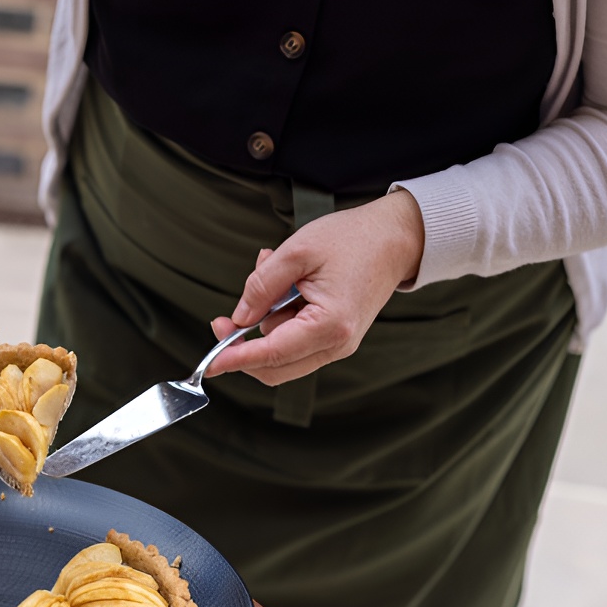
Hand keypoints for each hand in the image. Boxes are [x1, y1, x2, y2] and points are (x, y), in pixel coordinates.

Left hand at [204, 190, 424, 384]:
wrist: (395, 238)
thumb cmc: (352, 240)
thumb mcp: (296, 252)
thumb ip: (261, 286)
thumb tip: (239, 319)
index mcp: (329, 325)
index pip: (272, 355)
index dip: (236, 359)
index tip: (210, 364)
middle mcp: (337, 345)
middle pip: (275, 368)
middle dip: (243, 348)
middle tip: (223, 320)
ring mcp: (338, 345)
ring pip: (283, 356)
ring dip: (265, 324)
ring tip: (273, 274)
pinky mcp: (336, 339)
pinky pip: (295, 342)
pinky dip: (281, 320)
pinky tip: (287, 288)